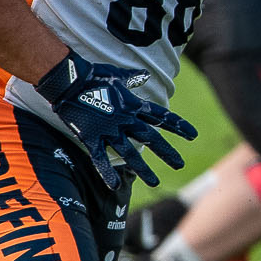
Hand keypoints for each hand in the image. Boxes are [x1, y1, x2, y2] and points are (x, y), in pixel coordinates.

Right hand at [33, 49, 197, 190]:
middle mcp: (125, 119)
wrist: (68, 79)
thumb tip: (145, 74)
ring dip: (142, 168)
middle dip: (166, 152)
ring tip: (155, 182)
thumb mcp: (118, 74)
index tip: (193, 136)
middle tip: (180, 165)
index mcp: (133, 105)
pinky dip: (106, 172)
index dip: (178, 126)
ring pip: (129, 152)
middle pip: (151, 138)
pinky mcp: (90, 136)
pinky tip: (114, 186)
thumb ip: (133, 78)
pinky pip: (100, 157)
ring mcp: (108, 129)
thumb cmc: (92, 74)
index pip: (161, 117)